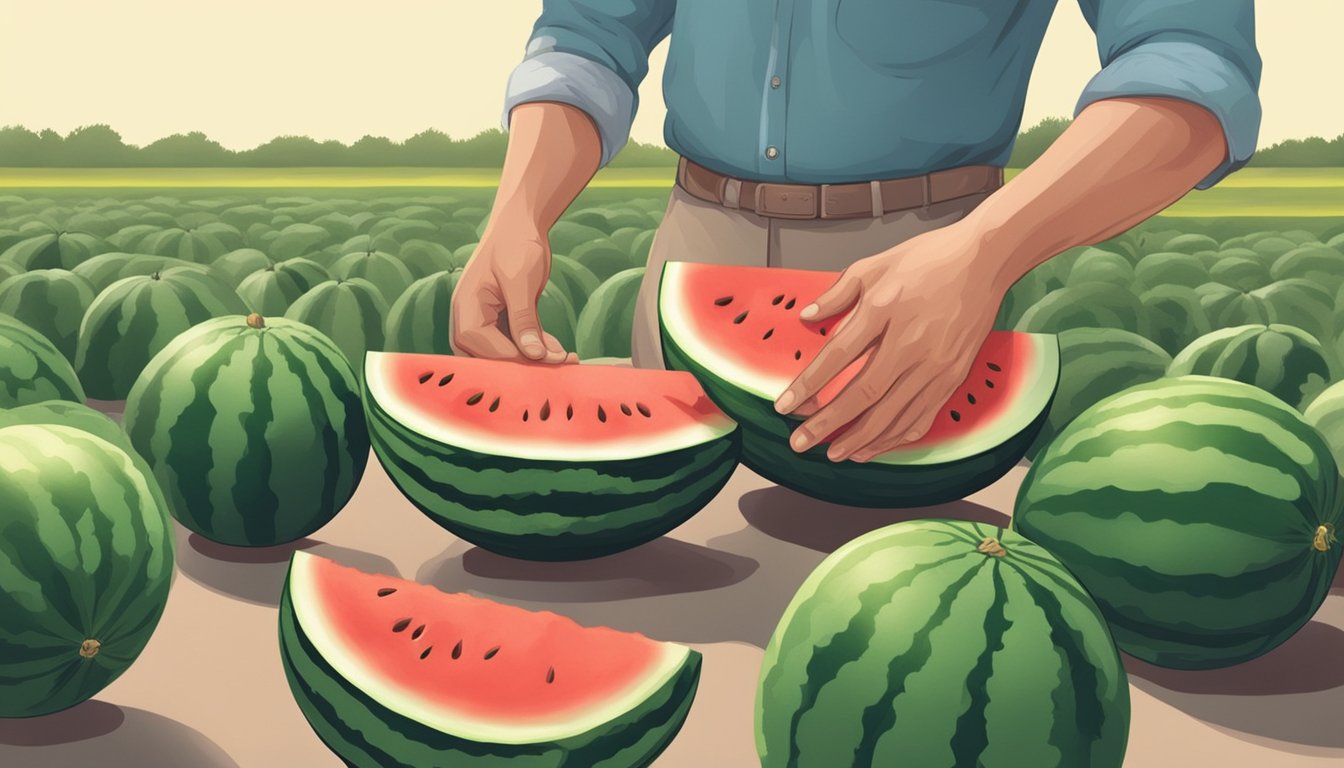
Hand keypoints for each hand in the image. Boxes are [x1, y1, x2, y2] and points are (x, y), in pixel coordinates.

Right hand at [450, 216, 576, 363]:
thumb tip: (533, 355)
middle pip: (492, 358)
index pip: (486, 349)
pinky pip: (517, 342)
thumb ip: (524, 320)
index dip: (517, 359)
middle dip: (527, 364)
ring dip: (536, 357)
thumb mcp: (520, 281)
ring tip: (566, 357)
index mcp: (466, 309)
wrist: (520, 222)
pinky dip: (536, 346)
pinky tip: (559, 349)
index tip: (550, 361)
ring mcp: (485, 321)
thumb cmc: (515, 244)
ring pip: (508, 352)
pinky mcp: (502, 320)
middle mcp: (470, 320)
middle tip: (561, 363)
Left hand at [774, 221, 1005, 462]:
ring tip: (835, 454)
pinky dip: (896, 437)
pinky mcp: (952, 377)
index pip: (837, 357)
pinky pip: (921, 416)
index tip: (785, 406)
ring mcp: (934, 366)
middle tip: (801, 443)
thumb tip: (808, 316)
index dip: (809, 385)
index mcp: (883, 312)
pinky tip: (876, 446)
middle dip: (827, 424)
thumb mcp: (875, 265)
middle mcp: (909, 345)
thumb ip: (838, 293)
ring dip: (860, 439)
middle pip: (862, 395)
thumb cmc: (929, 260)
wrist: (985, 262)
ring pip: (892, 414)